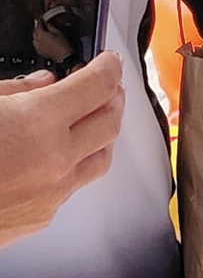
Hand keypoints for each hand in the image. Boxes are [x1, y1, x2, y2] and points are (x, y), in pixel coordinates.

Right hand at [0, 51, 124, 247]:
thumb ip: (13, 91)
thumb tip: (44, 83)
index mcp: (38, 123)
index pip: (96, 87)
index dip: (107, 69)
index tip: (109, 61)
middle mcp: (55, 160)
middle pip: (110, 122)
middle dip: (113, 98)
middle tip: (106, 86)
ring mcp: (52, 193)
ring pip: (101, 158)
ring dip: (103, 134)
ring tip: (93, 118)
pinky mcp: (42, 217)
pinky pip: (74, 186)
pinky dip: (76, 164)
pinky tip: (61, 155)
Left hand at [32, 21, 72, 61]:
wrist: (64, 57)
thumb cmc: (62, 45)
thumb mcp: (58, 32)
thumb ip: (50, 26)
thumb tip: (46, 23)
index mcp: (40, 34)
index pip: (38, 25)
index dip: (40, 21)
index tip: (41, 19)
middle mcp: (37, 40)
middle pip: (35, 31)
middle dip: (38, 28)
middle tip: (41, 25)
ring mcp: (37, 46)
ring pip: (35, 37)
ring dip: (38, 34)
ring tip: (43, 33)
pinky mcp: (39, 51)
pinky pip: (36, 44)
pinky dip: (38, 41)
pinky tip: (43, 40)